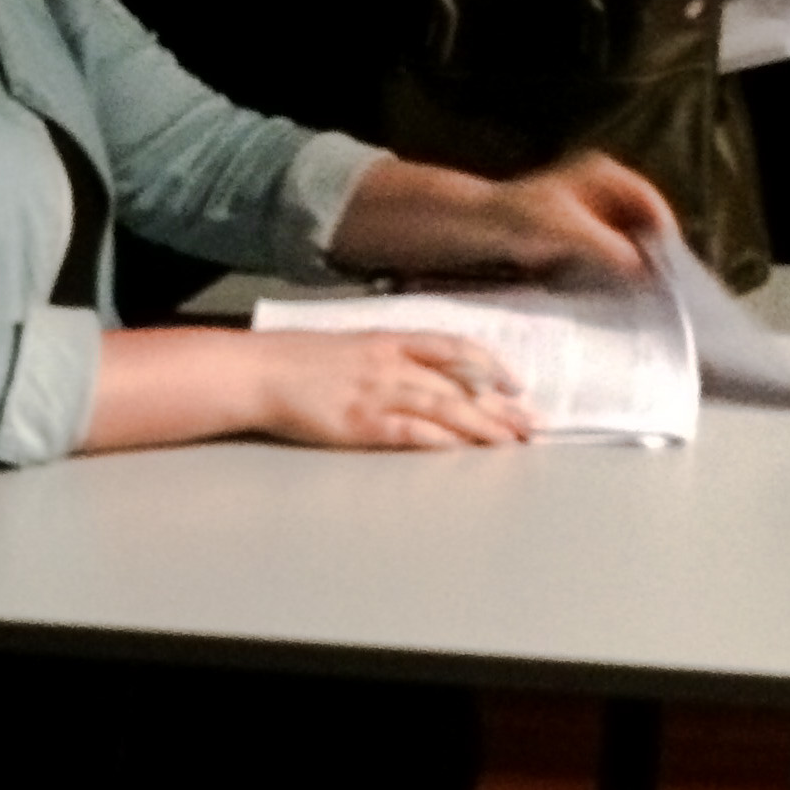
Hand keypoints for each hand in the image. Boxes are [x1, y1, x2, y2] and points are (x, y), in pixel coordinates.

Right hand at [248, 331, 535, 449]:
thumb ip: (388, 357)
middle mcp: (390, 363)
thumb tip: (425, 374)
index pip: (454, 346)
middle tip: (532, 424)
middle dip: (501, 406)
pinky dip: (442, 441)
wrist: (256, 372)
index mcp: (389, 339)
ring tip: (513, 442)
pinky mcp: (360, 424)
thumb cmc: (296, 361)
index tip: (516, 382)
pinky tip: (465, 451)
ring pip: (445, 408)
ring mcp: (376, 394)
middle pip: (459, 384)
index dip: (491, 364)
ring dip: (484, 426)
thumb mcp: (350, 346)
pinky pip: (411, 433)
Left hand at [330, 151, 675, 285]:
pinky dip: (614, 271)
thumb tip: (642, 269)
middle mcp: (602, 187)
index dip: (665, 234)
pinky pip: (607, 252)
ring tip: (641, 296)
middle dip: (652, 253)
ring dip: (633, 265)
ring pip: (628, 239)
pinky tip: (613, 294)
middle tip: (661, 289)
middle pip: (644, 222)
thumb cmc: (514, 219)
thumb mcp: (567, 232)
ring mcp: (590, 209)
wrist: (471, 225)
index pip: (652, 203)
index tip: (670, 269)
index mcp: (605, 175)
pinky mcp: (576, 233)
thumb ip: (607, 248)